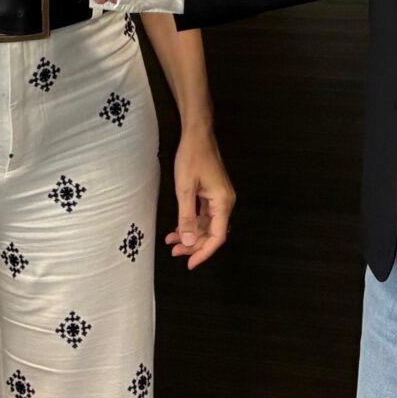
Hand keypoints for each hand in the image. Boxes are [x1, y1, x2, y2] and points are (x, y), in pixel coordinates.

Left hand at [165, 127, 233, 269]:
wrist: (196, 133)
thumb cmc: (192, 156)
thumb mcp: (185, 189)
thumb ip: (187, 218)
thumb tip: (189, 243)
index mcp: (223, 202)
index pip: (217, 237)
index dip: (204, 253)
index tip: (189, 264)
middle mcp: (224, 203)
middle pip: (212, 233)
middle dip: (194, 245)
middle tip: (174, 252)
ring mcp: (218, 198)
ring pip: (207, 226)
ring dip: (190, 235)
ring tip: (171, 243)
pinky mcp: (211, 194)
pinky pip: (203, 215)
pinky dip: (191, 223)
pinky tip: (176, 230)